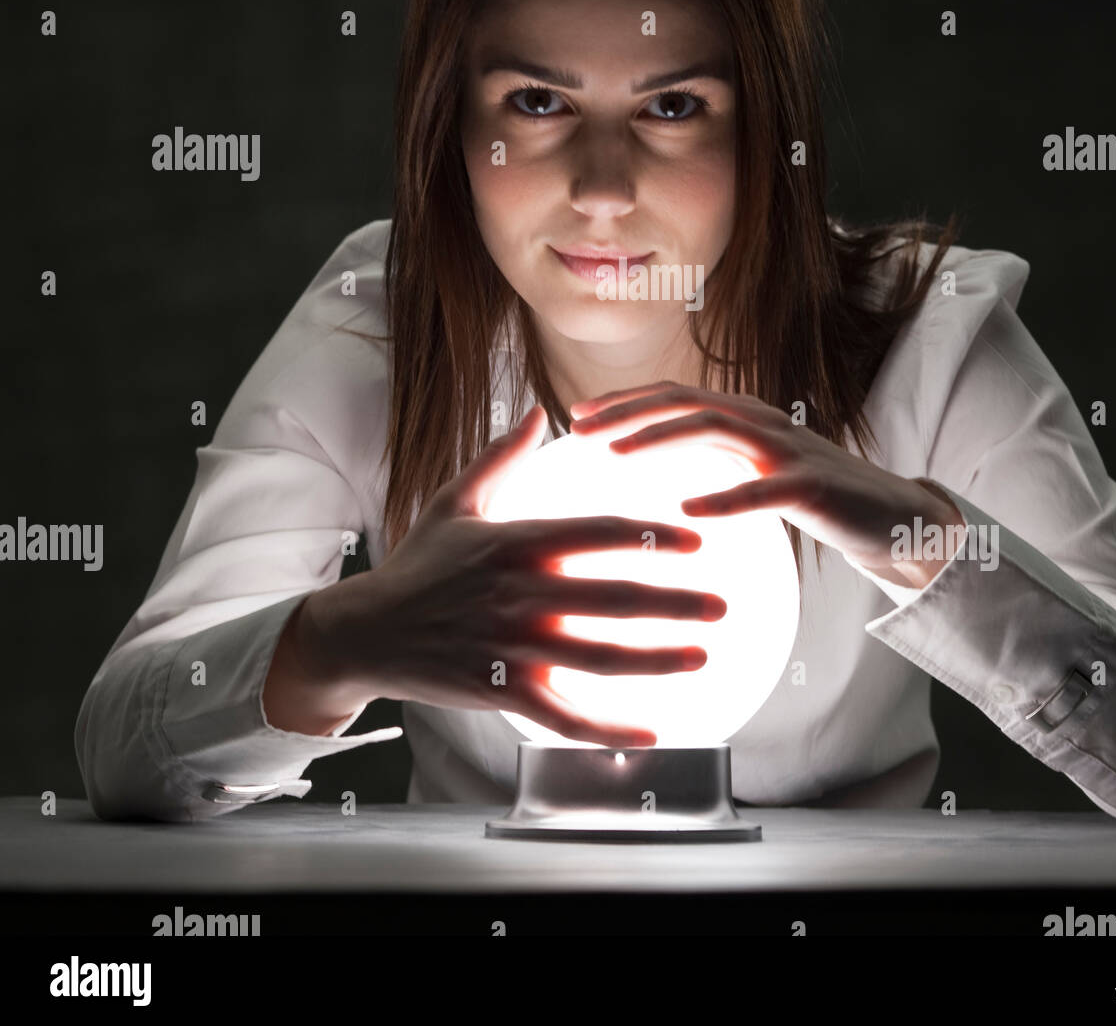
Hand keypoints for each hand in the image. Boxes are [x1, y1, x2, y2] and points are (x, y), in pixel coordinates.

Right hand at [312, 404, 725, 746]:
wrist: (366, 631)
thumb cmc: (418, 564)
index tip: (695, 540)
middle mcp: (520, 594)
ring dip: (657, 659)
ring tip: (703, 655)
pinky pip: (565, 716)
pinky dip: (610, 728)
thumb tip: (538, 410)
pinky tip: (653, 732)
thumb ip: (501, 456)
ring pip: (599, 658)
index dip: (648, 536)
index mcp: (517, 542)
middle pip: (612, 599)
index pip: (596, 534)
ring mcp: (512, 646)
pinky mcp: (501, 691)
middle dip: (674, 602)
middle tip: (723, 605)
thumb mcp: (455, 502)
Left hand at [570, 381, 965, 589]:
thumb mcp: (758, 473)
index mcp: (747, 419)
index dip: (626, 400)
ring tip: (616, 455)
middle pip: (686, 402)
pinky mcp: (812, 487)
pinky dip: (723, 497)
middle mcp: (763, 423)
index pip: (676, 396)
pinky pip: (762, 490)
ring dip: (661, 439)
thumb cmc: (816, 499)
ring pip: (715, 430)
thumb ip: (716, 462)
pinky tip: (688, 510)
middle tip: (581, 428)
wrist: (895, 517)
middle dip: (629, 411)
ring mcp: (789, 451)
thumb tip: (654, 470)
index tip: (578, 415)